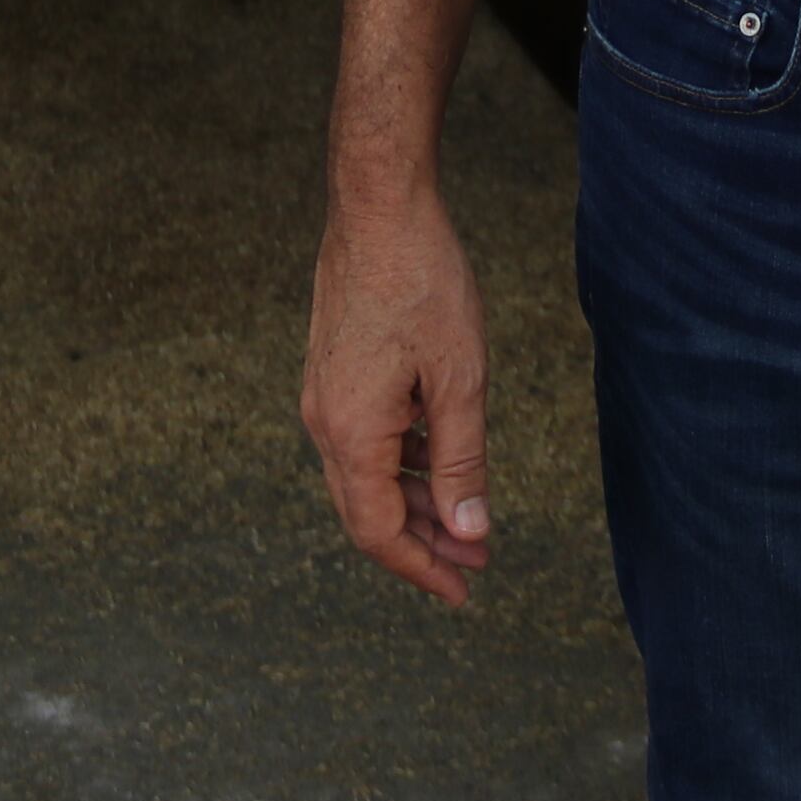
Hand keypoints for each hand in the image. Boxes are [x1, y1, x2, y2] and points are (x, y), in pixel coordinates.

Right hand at [303, 191, 493, 603]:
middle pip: (367, 513)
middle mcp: (324, 423)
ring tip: (468, 521)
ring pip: (367, 476)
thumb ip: (462, 460)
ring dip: (416, 503)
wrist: (377, 208)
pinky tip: (440, 461)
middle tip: (476, 564)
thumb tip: (469, 532)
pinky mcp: (333, 373)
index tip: (465, 592)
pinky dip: (402, 464)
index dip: (422, 569)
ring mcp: (324, 397)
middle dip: (423, 544)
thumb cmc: (424, 284)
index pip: (379, 532)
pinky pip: (364, 441)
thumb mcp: (460, 378)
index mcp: (351, 434)